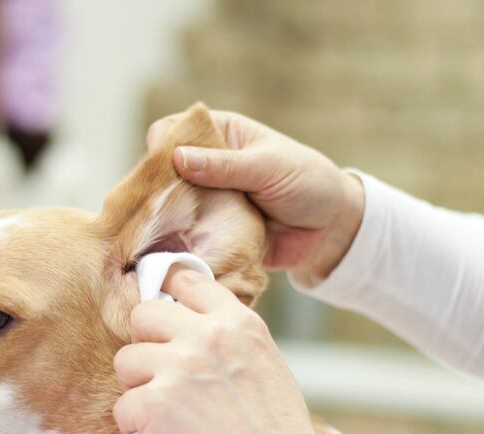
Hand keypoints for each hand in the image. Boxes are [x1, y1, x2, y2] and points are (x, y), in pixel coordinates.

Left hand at [112, 266, 339, 433]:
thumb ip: (229, 341)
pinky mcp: (153, 404)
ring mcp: (176, 367)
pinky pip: (122, 407)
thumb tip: (192, 331)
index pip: (186, 280)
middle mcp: (205, 336)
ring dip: (137, 387)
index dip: (168, 299)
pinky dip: (135, 427)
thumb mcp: (266, 364)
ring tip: (163, 412)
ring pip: (125, 360)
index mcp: (237, 323)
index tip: (165, 321)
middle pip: (144, 315)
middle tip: (159, 375)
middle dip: (146, 344)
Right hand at [146, 109, 365, 280]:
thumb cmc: (307, 183)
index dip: (160, 146)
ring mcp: (207, 201)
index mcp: (220, 134)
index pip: (172, 130)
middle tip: (152, 209)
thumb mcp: (268, 167)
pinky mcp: (211, 232)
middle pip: (162, 172)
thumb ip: (224, 166)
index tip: (157, 169)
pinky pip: (187, 237)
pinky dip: (179, 244)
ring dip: (164, 220)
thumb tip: (178, 158)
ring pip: (170, 207)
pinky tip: (169, 253)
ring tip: (155, 234)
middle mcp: (207, 166)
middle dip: (154, 189)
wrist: (332, 231)